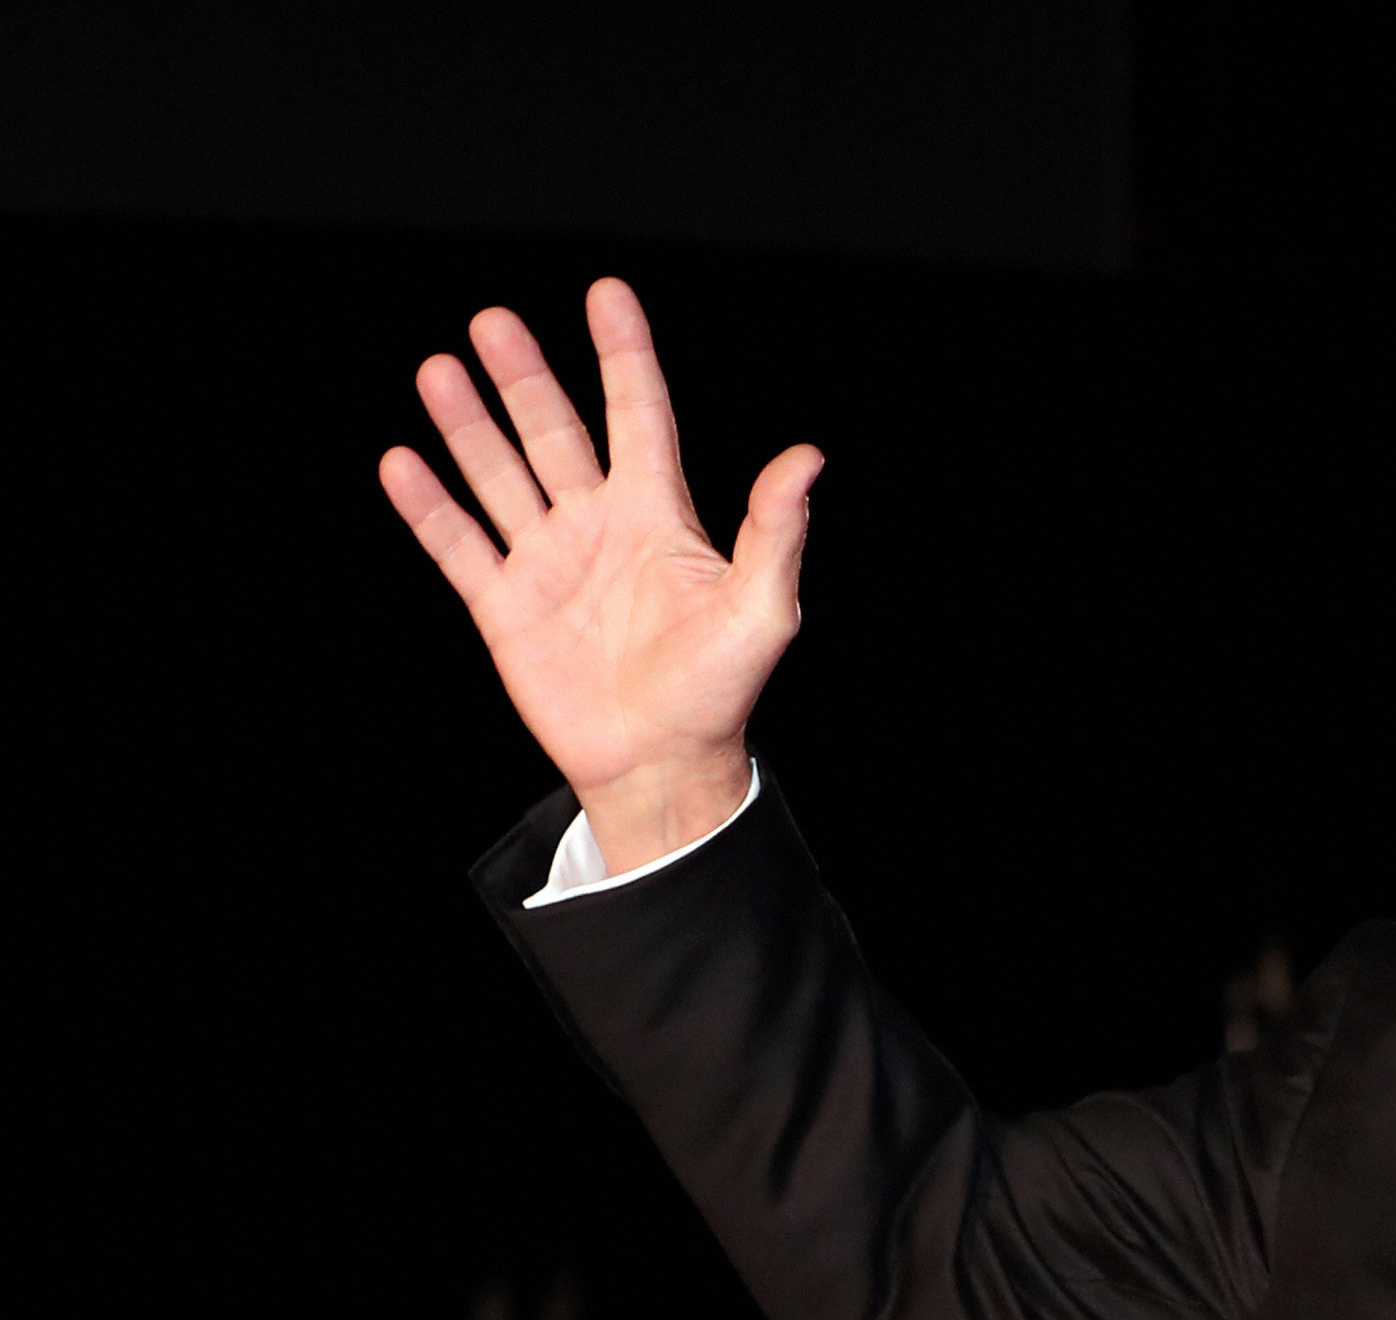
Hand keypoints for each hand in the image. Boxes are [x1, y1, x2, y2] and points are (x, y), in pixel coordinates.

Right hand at [379, 278, 820, 866]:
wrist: (663, 765)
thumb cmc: (721, 690)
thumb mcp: (762, 608)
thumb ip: (775, 530)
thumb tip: (807, 456)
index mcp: (658, 518)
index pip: (639, 416)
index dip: (624, 356)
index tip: (606, 293)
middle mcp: (599, 528)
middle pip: (555, 433)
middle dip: (525, 378)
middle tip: (493, 321)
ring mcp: (548, 564)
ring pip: (500, 476)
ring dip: (469, 426)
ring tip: (439, 369)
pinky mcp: (506, 609)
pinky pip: (460, 546)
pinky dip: (429, 507)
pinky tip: (401, 462)